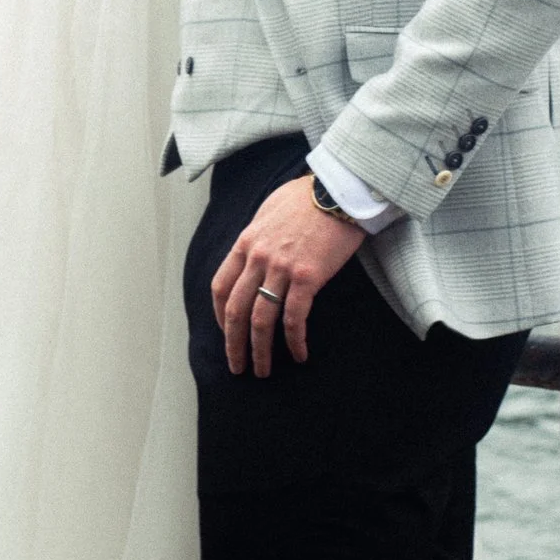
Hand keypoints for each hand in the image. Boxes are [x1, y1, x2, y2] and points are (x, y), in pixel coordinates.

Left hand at [211, 179, 366, 376]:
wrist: (339, 188)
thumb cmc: (308, 196)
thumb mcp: (270, 210)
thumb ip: (259, 234)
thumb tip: (255, 250)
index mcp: (246, 242)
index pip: (221, 286)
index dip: (219, 314)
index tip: (226, 331)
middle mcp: (258, 257)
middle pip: (235, 310)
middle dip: (233, 344)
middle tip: (237, 366)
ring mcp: (281, 268)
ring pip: (261, 319)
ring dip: (260, 350)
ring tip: (263, 370)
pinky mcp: (307, 277)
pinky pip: (294, 318)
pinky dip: (294, 341)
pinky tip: (299, 354)